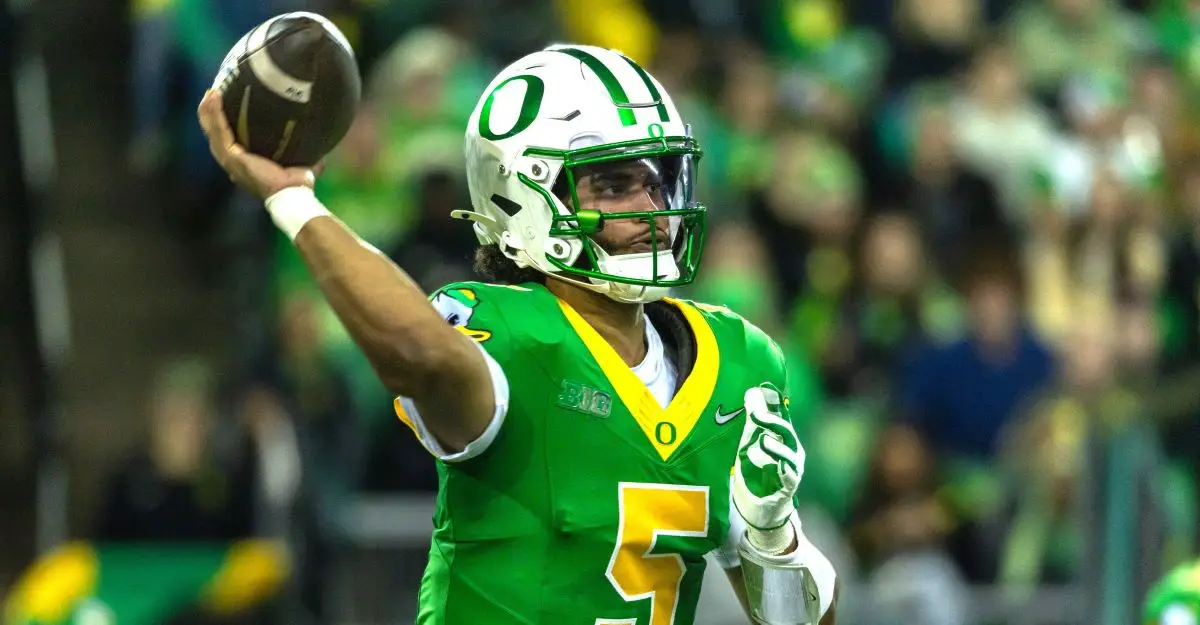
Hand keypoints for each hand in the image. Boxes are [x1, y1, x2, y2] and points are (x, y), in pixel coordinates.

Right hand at [197, 90, 321, 198]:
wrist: (292, 193)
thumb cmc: (296, 182)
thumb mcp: (299, 161)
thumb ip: (304, 150)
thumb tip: (318, 140)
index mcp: (244, 162)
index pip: (228, 139)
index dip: (223, 123)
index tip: (225, 103)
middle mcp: (232, 161)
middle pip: (214, 133)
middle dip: (211, 113)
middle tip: (214, 93)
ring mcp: (229, 160)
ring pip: (212, 130)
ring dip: (209, 110)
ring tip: (211, 92)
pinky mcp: (231, 157)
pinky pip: (219, 131)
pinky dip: (214, 114)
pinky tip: (214, 96)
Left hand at [732, 382, 803, 532]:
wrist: (760, 506)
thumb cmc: (757, 471)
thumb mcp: (750, 444)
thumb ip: (752, 422)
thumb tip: (752, 392)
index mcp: (781, 437)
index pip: (779, 415)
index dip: (773, 402)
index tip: (763, 388)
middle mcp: (791, 450)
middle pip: (785, 432)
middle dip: (772, 421)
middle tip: (755, 413)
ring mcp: (792, 468)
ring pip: (789, 455)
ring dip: (776, 447)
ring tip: (762, 440)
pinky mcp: (790, 487)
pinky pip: (789, 477)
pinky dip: (784, 470)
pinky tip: (778, 466)